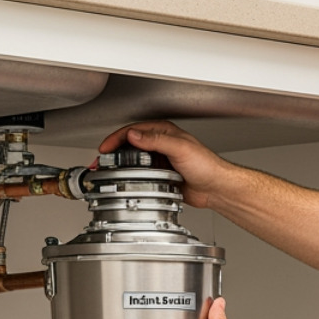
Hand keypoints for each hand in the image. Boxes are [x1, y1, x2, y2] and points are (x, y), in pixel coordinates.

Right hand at [97, 120, 233, 209]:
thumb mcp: (179, 148)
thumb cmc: (207, 165)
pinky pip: (141, 174)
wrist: (216, 187)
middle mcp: (161, 144)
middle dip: (114, 152)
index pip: (133, 131)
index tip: (105, 148)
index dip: (116, 139)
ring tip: (109, 171)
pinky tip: (126, 181)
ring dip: (121, 165)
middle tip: (102, 162)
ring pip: (134, 160)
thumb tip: (134, 135)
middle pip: (130, 145)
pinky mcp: (161, 175)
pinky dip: (131, 177)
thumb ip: (156, 140)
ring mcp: (160, 160)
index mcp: (164, 132)